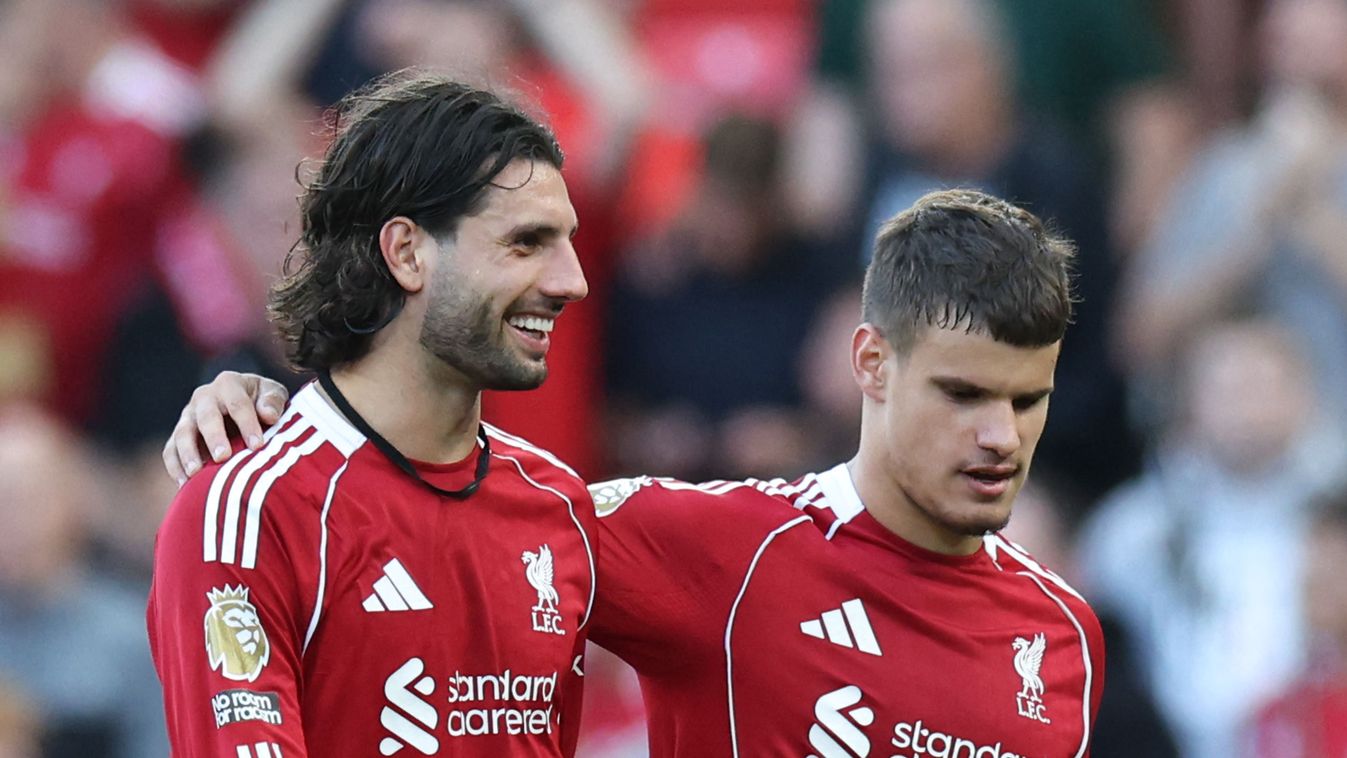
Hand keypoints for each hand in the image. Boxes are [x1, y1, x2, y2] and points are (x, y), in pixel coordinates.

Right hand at [163, 371, 289, 485]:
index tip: (257, 446)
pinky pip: (170, 450)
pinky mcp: (179, 435)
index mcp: (229, 384)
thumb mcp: (274, 395)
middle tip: (223, 457)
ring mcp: (188, 416)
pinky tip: (184, 485)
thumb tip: (268, 415)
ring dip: (188, 453)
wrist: (245, 405)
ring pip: (182, 433)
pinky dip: (175, 467)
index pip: (238, 404)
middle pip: (206, 417)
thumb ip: (273, 402)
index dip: (247, 424)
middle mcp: (204, 397)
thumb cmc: (263, 402)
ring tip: (196, 473)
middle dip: (214, 437)